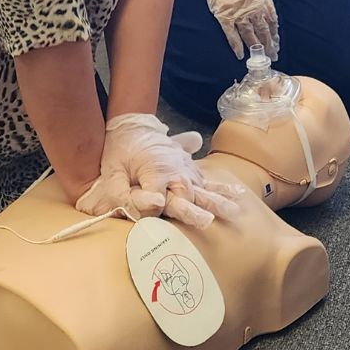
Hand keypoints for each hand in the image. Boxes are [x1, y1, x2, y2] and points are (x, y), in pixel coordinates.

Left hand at [73, 114, 244, 228]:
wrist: (132, 126)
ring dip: (218, 201)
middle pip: (188, 197)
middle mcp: (176, 172)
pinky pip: (209, 179)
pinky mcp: (191, 169)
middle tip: (207, 223)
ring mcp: (187, 170)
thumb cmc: (120, 152)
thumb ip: (124, 195)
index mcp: (157, 173)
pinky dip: (222, 186)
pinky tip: (238, 193)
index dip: (151, 212)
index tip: (148, 218)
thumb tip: (154, 206)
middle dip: (196, 211)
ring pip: (204, 189)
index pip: (159, 203)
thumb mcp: (111, 174)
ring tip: (234, 212)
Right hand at [196, 0, 277, 59]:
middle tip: (272, 56)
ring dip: (255, 47)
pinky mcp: (225, 16)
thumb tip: (271, 13)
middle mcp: (253, 10)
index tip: (277, 43)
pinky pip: (231, 34)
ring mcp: (239, 14)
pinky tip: (240, 54)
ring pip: (249, 35)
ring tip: (260, 58)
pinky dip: (236, 45)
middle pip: (263, 32)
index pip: (272, 23)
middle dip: (269, 45)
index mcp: (263, 2)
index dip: (274, 34)